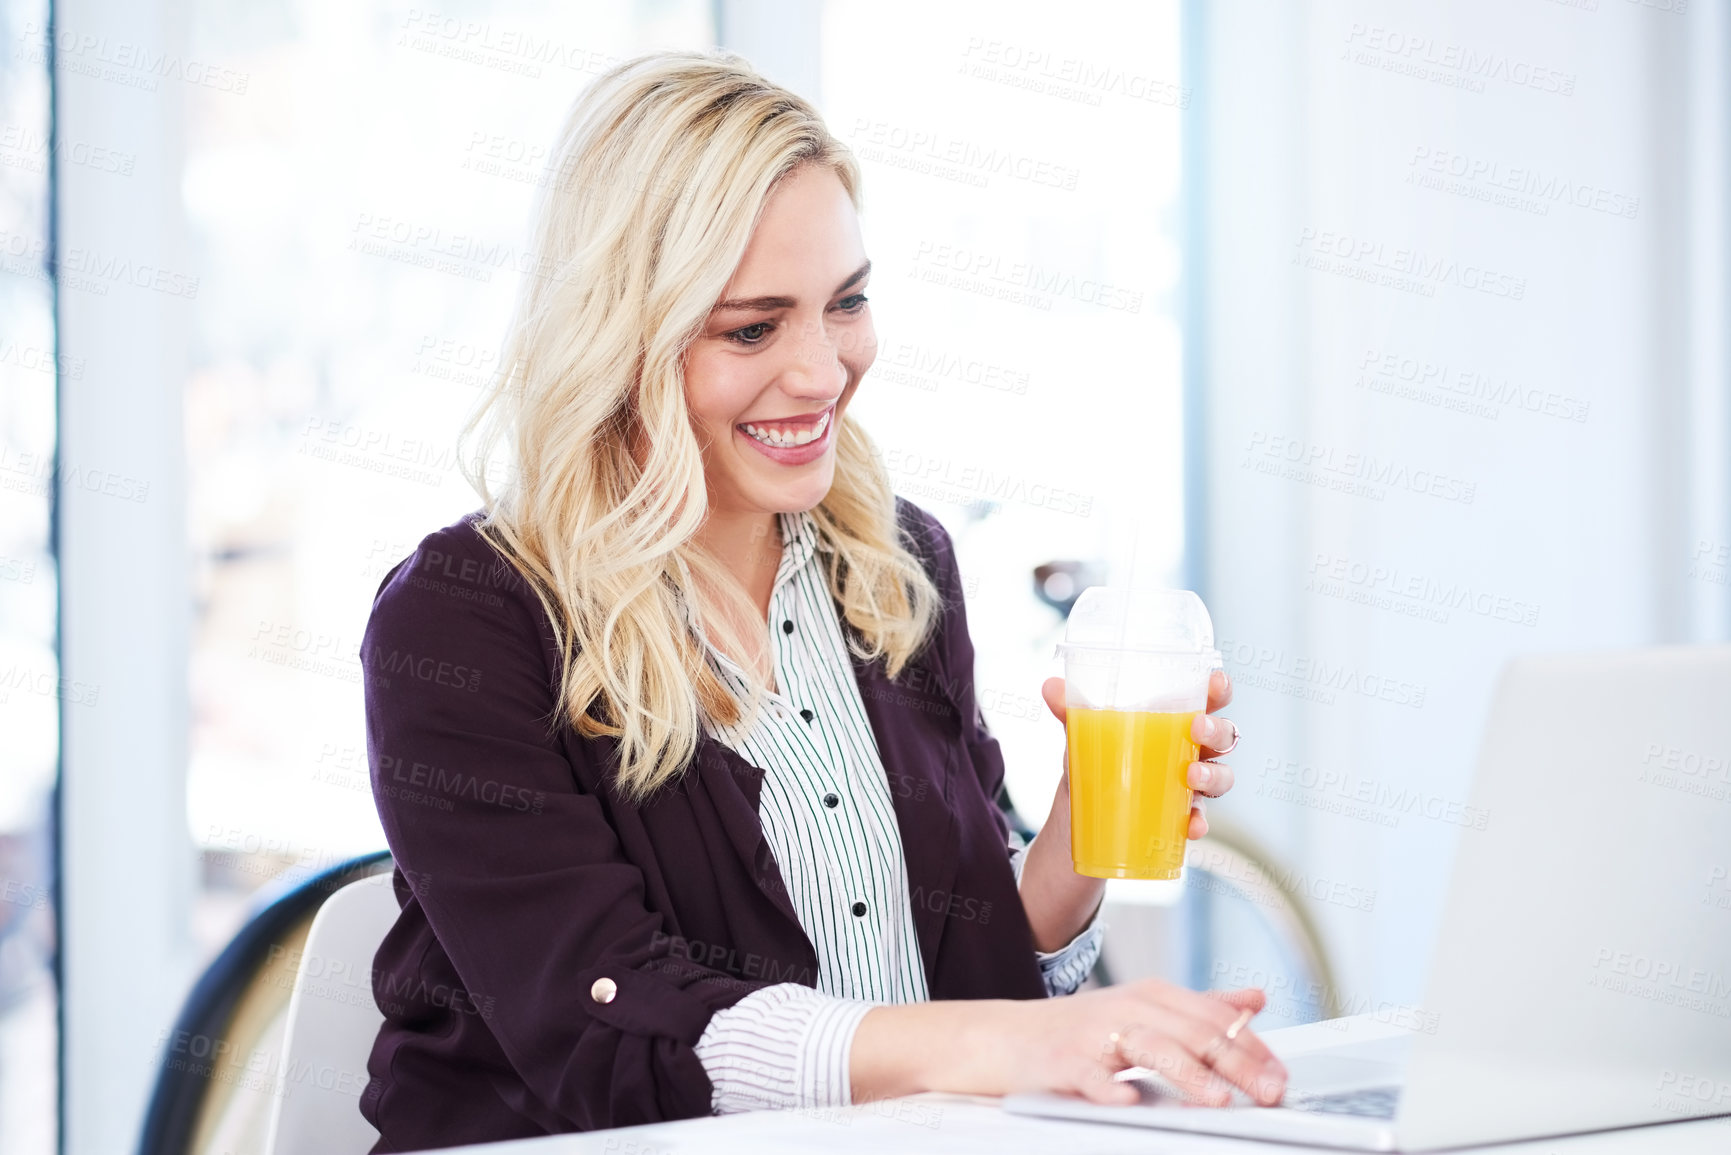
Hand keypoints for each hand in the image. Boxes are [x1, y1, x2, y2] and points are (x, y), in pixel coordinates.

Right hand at [852, 979, 1286, 1106]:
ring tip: (1217, 1100)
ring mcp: (1094, 1034)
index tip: (1283, 1075)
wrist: (998, 1037)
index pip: (1213, 1018)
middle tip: (1270, 1091)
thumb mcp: (1142, 1011)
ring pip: (1151, 1048)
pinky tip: (1129, 1102)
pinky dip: (1110, 1089)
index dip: (1253, 1046)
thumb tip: (1254, 1000)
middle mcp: (1127, 1008)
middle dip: (1237, 1064)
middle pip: (1192, 1032)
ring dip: (1188, 1076)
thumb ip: (1201, 1006)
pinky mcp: (1063, 1062)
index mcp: (1151, 996)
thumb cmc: (1072, 1031)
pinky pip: (1091, 1076)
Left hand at [1040, 668, 1238, 839]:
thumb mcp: (1083, 735)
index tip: (1216, 682)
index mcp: (1174, 720)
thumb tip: (1051, 686)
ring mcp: (1190, 785)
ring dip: (1214, 775)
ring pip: (1221, 777)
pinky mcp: (1181, 818)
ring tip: (1191, 775)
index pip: (1208, 699)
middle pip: (1224, 736)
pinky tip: (1191, 825)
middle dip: (1218, 730)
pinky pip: (1201, 819)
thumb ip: (1070, 711)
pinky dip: (1200, 822)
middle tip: (1197, 728)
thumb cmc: (1097, 760)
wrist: (1082, 815)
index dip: (1220, 688)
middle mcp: (1191, 750)